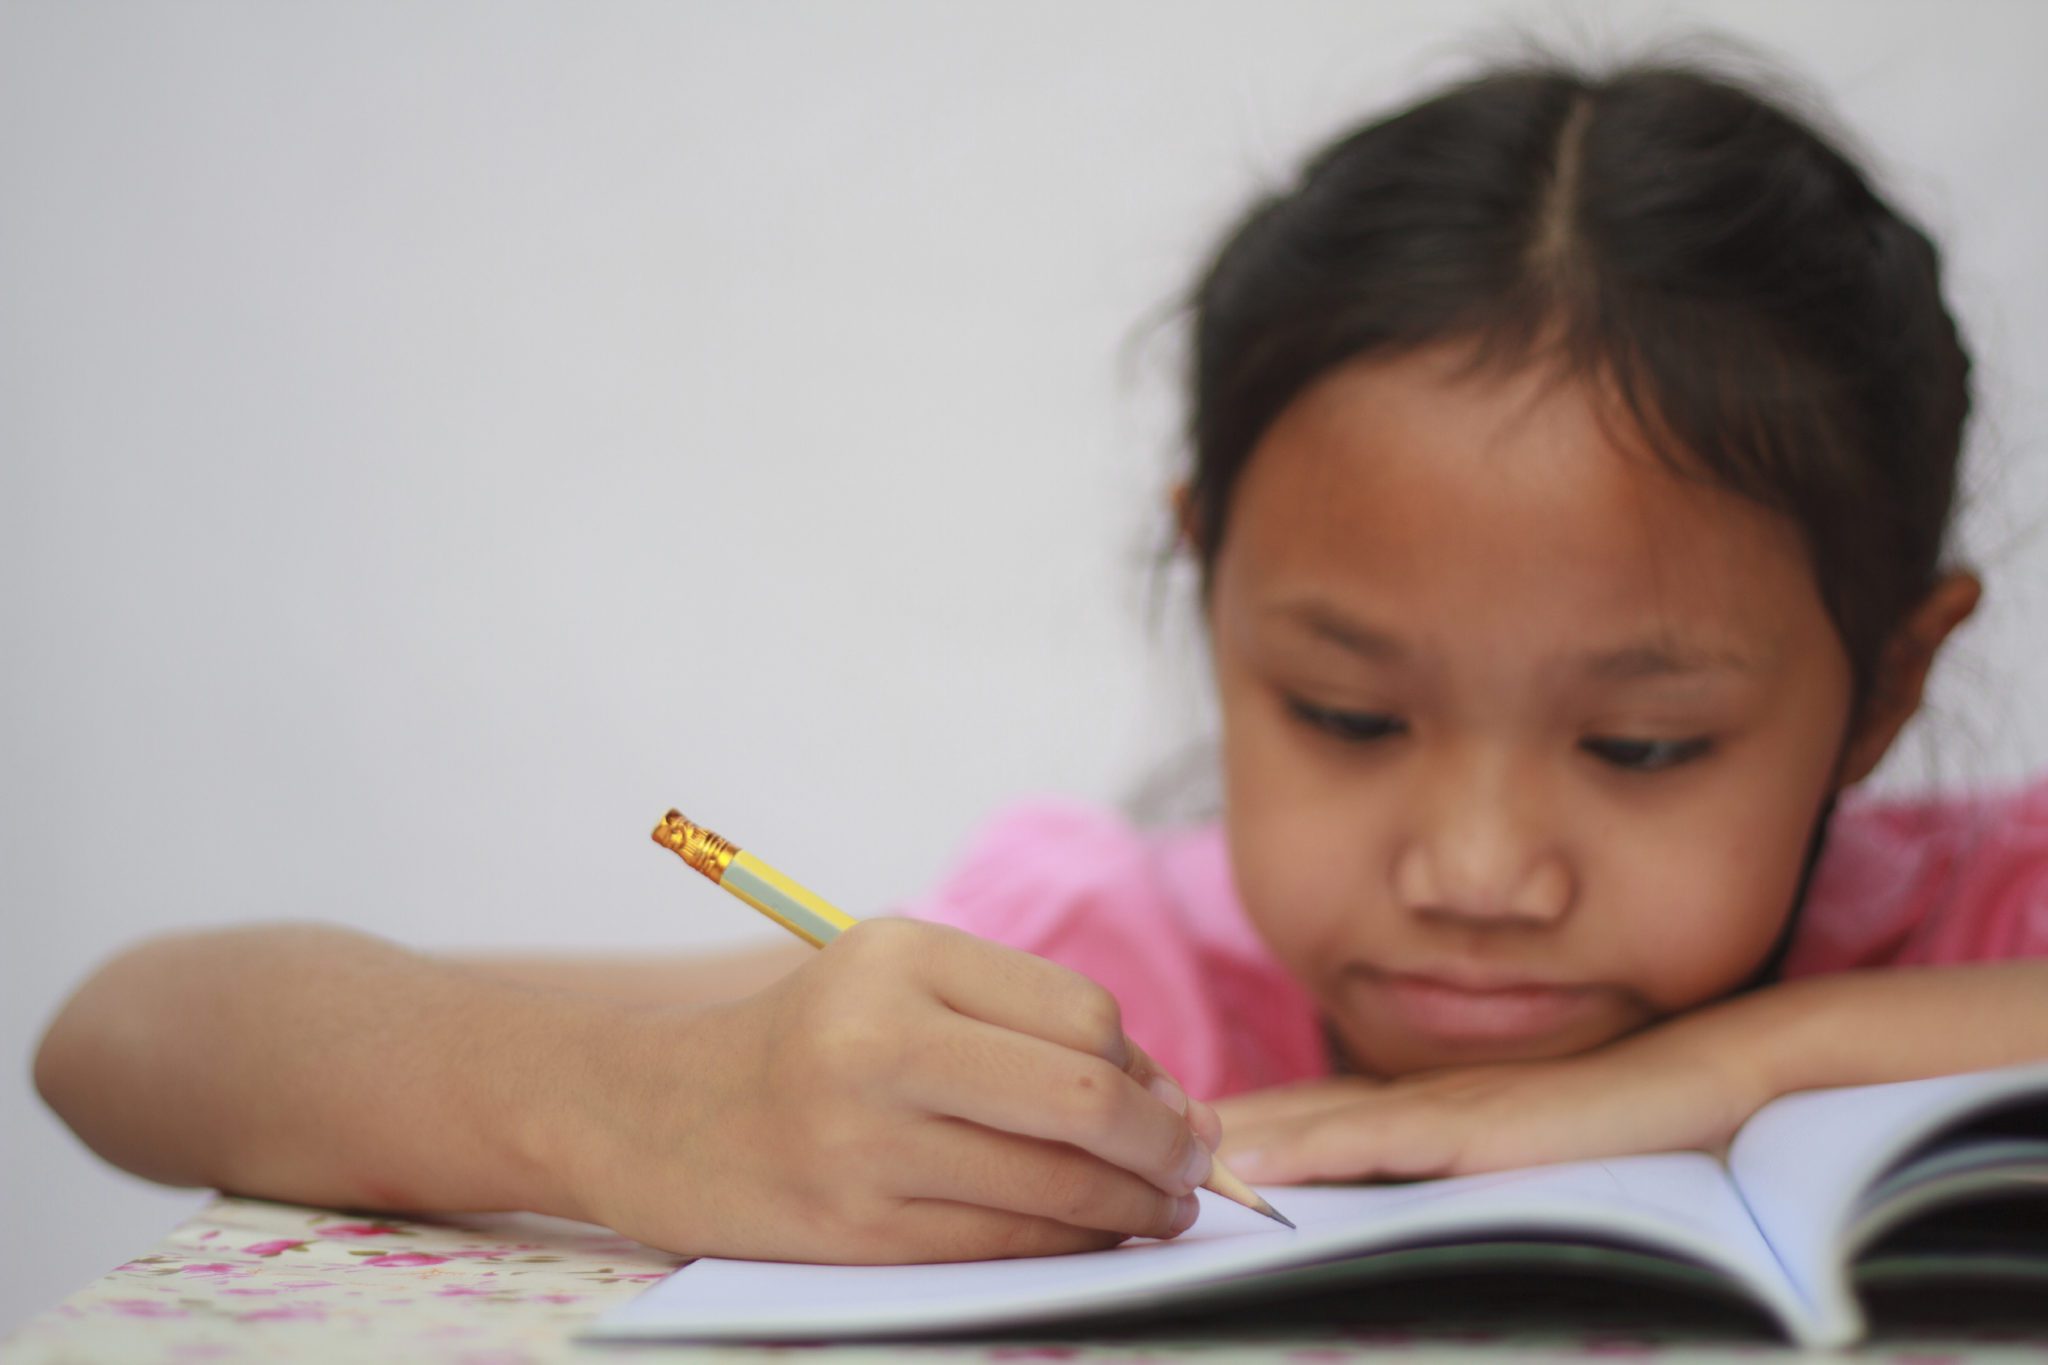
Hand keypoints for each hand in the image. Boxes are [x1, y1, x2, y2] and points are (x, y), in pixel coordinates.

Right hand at [563, 917, 1222, 1262]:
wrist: (651, 1110)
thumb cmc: (804, 1043)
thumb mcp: (897, 984)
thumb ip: (1023, 1023)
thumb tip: (1172, 1103)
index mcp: (898, 955)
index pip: (1081, 1014)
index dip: (1150, 1069)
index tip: (1173, 1104)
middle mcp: (878, 1039)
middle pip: (1082, 1096)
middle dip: (1165, 1144)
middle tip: (1196, 1168)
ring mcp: (861, 1142)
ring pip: (1055, 1184)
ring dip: (1135, 1207)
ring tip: (1161, 1210)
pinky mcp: (850, 1230)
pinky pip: (1003, 1246)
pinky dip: (1072, 1245)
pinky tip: (1094, 1237)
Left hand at [1212, 1025, 1767, 1184]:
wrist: (1723, 1082)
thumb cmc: (1639, 1127)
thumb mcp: (1530, 1155)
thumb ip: (1464, 1168)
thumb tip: (1401, 1208)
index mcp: (1431, 1110)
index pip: (1309, 1120)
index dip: (1238, 1131)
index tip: (1163, 1146)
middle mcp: (1424, 1101)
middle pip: (1292, 1117)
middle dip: (1210, 1136)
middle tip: (1122, 1148)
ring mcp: (1450, 1109)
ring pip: (1316, 1126)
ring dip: (1236, 1143)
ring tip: (1158, 1160)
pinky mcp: (1485, 1129)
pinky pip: (1379, 1141)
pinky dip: (1310, 1151)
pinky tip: (1252, 1164)